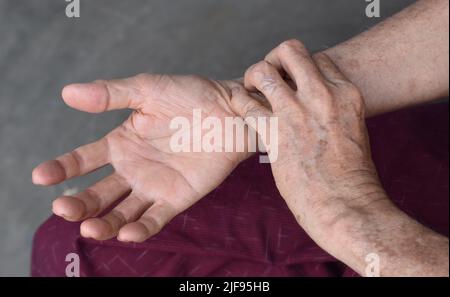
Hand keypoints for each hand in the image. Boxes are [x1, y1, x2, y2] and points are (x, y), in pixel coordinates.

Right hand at [32, 74, 245, 241]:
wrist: (232, 110)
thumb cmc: (191, 95)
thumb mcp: (147, 90)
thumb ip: (111, 94)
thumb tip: (67, 93)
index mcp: (121, 143)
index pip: (83, 160)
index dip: (62, 168)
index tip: (41, 175)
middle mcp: (133, 168)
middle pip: (97, 194)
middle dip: (78, 204)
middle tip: (62, 208)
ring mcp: (154, 186)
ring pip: (121, 212)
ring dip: (103, 223)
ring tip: (89, 227)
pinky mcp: (177, 199)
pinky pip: (155, 219)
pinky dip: (140, 229)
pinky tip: (126, 232)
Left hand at [230, 40, 388, 245]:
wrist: (348, 207)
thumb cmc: (352, 178)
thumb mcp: (352, 132)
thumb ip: (334, 113)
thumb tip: (315, 112)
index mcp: (346, 94)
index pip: (316, 59)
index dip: (298, 69)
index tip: (290, 83)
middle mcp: (322, 95)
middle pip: (290, 50)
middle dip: (273, 60)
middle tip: (268, 80)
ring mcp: (297, 112)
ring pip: (263, 70)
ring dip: (252, 77)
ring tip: (250, 91)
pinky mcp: (275, 133)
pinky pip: (246, 104)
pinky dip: (238, 101)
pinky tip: (238, 106)